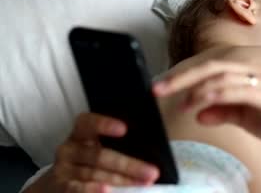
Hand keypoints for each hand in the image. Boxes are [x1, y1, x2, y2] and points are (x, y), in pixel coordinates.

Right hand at [27, 113, 158, 192]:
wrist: (62, 183)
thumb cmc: (92, 159)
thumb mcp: (100, 145)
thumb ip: (121, 139)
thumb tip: (152, 121)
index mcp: (80, 133)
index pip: (88, 123)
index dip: (104, 124)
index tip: (124, 129)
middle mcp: (69, 149)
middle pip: (99, 155)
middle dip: (128, 165)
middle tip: (152, 172)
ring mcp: (63, 169)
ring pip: (95, 175)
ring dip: (122, 181)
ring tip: (143, 183)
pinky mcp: (62, 186)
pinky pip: (78, 188)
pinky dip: (93, 190)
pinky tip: (107, 190)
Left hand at [154, 59, 260, 159]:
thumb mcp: (248, 118)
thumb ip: (225, 111)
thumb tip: (199, 111)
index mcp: (252, 73)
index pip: (213, 66)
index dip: (187, 74)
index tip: (162, 86)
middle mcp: (259, 71)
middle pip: (213, 65)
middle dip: (183, 76)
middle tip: (157, 88)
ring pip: (224, 75)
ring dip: (197, 88)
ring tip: (177, 101)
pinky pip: (239, 90)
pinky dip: (215, 94)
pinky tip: (199, 102)